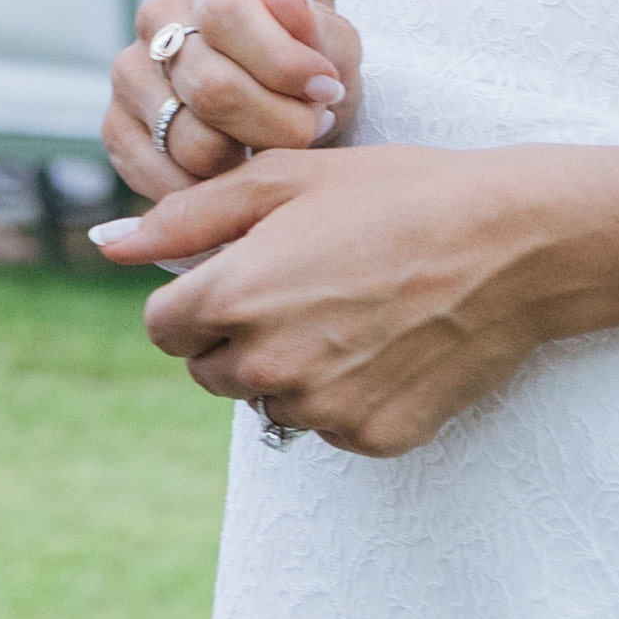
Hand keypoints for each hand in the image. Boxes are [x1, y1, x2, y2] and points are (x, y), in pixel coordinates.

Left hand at [96, 141, 595, 454]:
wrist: (513, 244)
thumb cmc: (393, 195)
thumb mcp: (279, 180)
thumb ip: (183, 219)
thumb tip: (105, 245)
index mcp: (236, 298)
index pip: (163, 328)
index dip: (193, 298)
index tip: (236, 275)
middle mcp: (272, 364)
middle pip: (209, 371)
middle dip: (234, 334)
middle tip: (298, 288)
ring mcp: (326, 409)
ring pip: (268, 401)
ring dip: (287, 367)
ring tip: (347, 311)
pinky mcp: (377, 437)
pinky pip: (328, 425)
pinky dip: (342, 394)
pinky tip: (383, 345)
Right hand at [99, 0, 361, 203]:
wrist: (270, 86)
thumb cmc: (305, 66)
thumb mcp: (331, 44)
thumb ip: (314, 27)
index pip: (225, 14)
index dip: (282, 61)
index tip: (327, 89)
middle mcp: (156, 22)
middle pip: (212, 89)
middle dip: (277, 125)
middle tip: (310, 130)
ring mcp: (130, 75)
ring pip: (191, 142)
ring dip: (247, 163)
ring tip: (272, 149)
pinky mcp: (116, 127)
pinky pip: (160, 177)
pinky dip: (209, 191)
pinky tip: (239, 173)